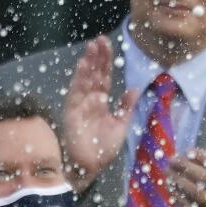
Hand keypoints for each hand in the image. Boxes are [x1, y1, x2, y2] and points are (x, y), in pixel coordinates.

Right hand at [62, 35, 138, 190]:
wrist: (91, 166)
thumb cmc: (103, 147)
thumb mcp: (121, 125)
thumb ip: (126, 107)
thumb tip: (133, 89)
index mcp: (100, 101)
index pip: (104, 77)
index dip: (105, 62)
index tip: (107, 45)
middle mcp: (89, 100)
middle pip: (93, 75)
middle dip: (97, 58)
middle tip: (100, 40)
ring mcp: (79, 105)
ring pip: (83, 81)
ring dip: (87, 65)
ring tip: (91, 50)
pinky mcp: (71, 114)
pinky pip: (77, 96)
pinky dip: (82, 84)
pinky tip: (86, 71)